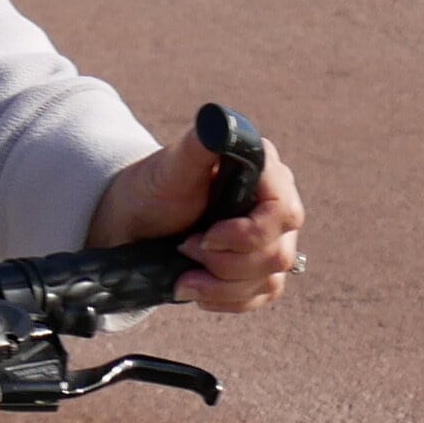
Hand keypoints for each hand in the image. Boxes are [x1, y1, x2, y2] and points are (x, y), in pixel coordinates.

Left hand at [86, 133, 304, 311]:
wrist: (140, 222)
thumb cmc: (156, 188)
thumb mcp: (173, 165)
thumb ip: (199, 143)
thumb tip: (217, 122)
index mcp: (263, 171)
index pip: (283, 212)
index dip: (248, 234)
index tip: (208, 238)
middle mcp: (277, 205)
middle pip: (277, 253)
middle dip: (226, 264)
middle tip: (186, 249)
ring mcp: (274, 239)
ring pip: (270, 280)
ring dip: (221, 286)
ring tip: (184, 278)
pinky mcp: (264, 270)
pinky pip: (263, 296)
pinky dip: (226, 300)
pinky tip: (198, 289)